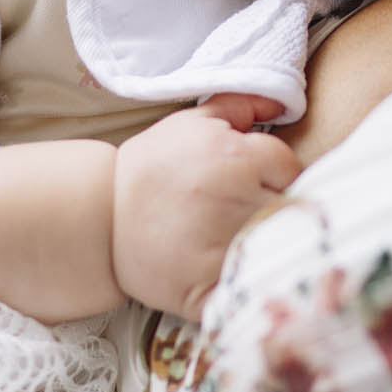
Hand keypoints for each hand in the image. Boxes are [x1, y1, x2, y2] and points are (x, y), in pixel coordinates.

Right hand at [111, 93, 298, 317]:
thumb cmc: (151, 167)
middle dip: (278, 207)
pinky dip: (253, 282)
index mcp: (237, 159)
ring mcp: (229, 248)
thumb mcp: (192, 123)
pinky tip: (237, 271)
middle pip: (291, 207)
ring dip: (270, 243)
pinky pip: (255, 287)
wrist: (100, 218)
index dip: (275, 173)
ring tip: (244, 238)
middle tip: (252, 211)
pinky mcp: (215, 287)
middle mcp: (239, 203)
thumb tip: (284, 103)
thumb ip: (240, 105)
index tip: (258, 180)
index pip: (288, 167)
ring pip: (279, 246)